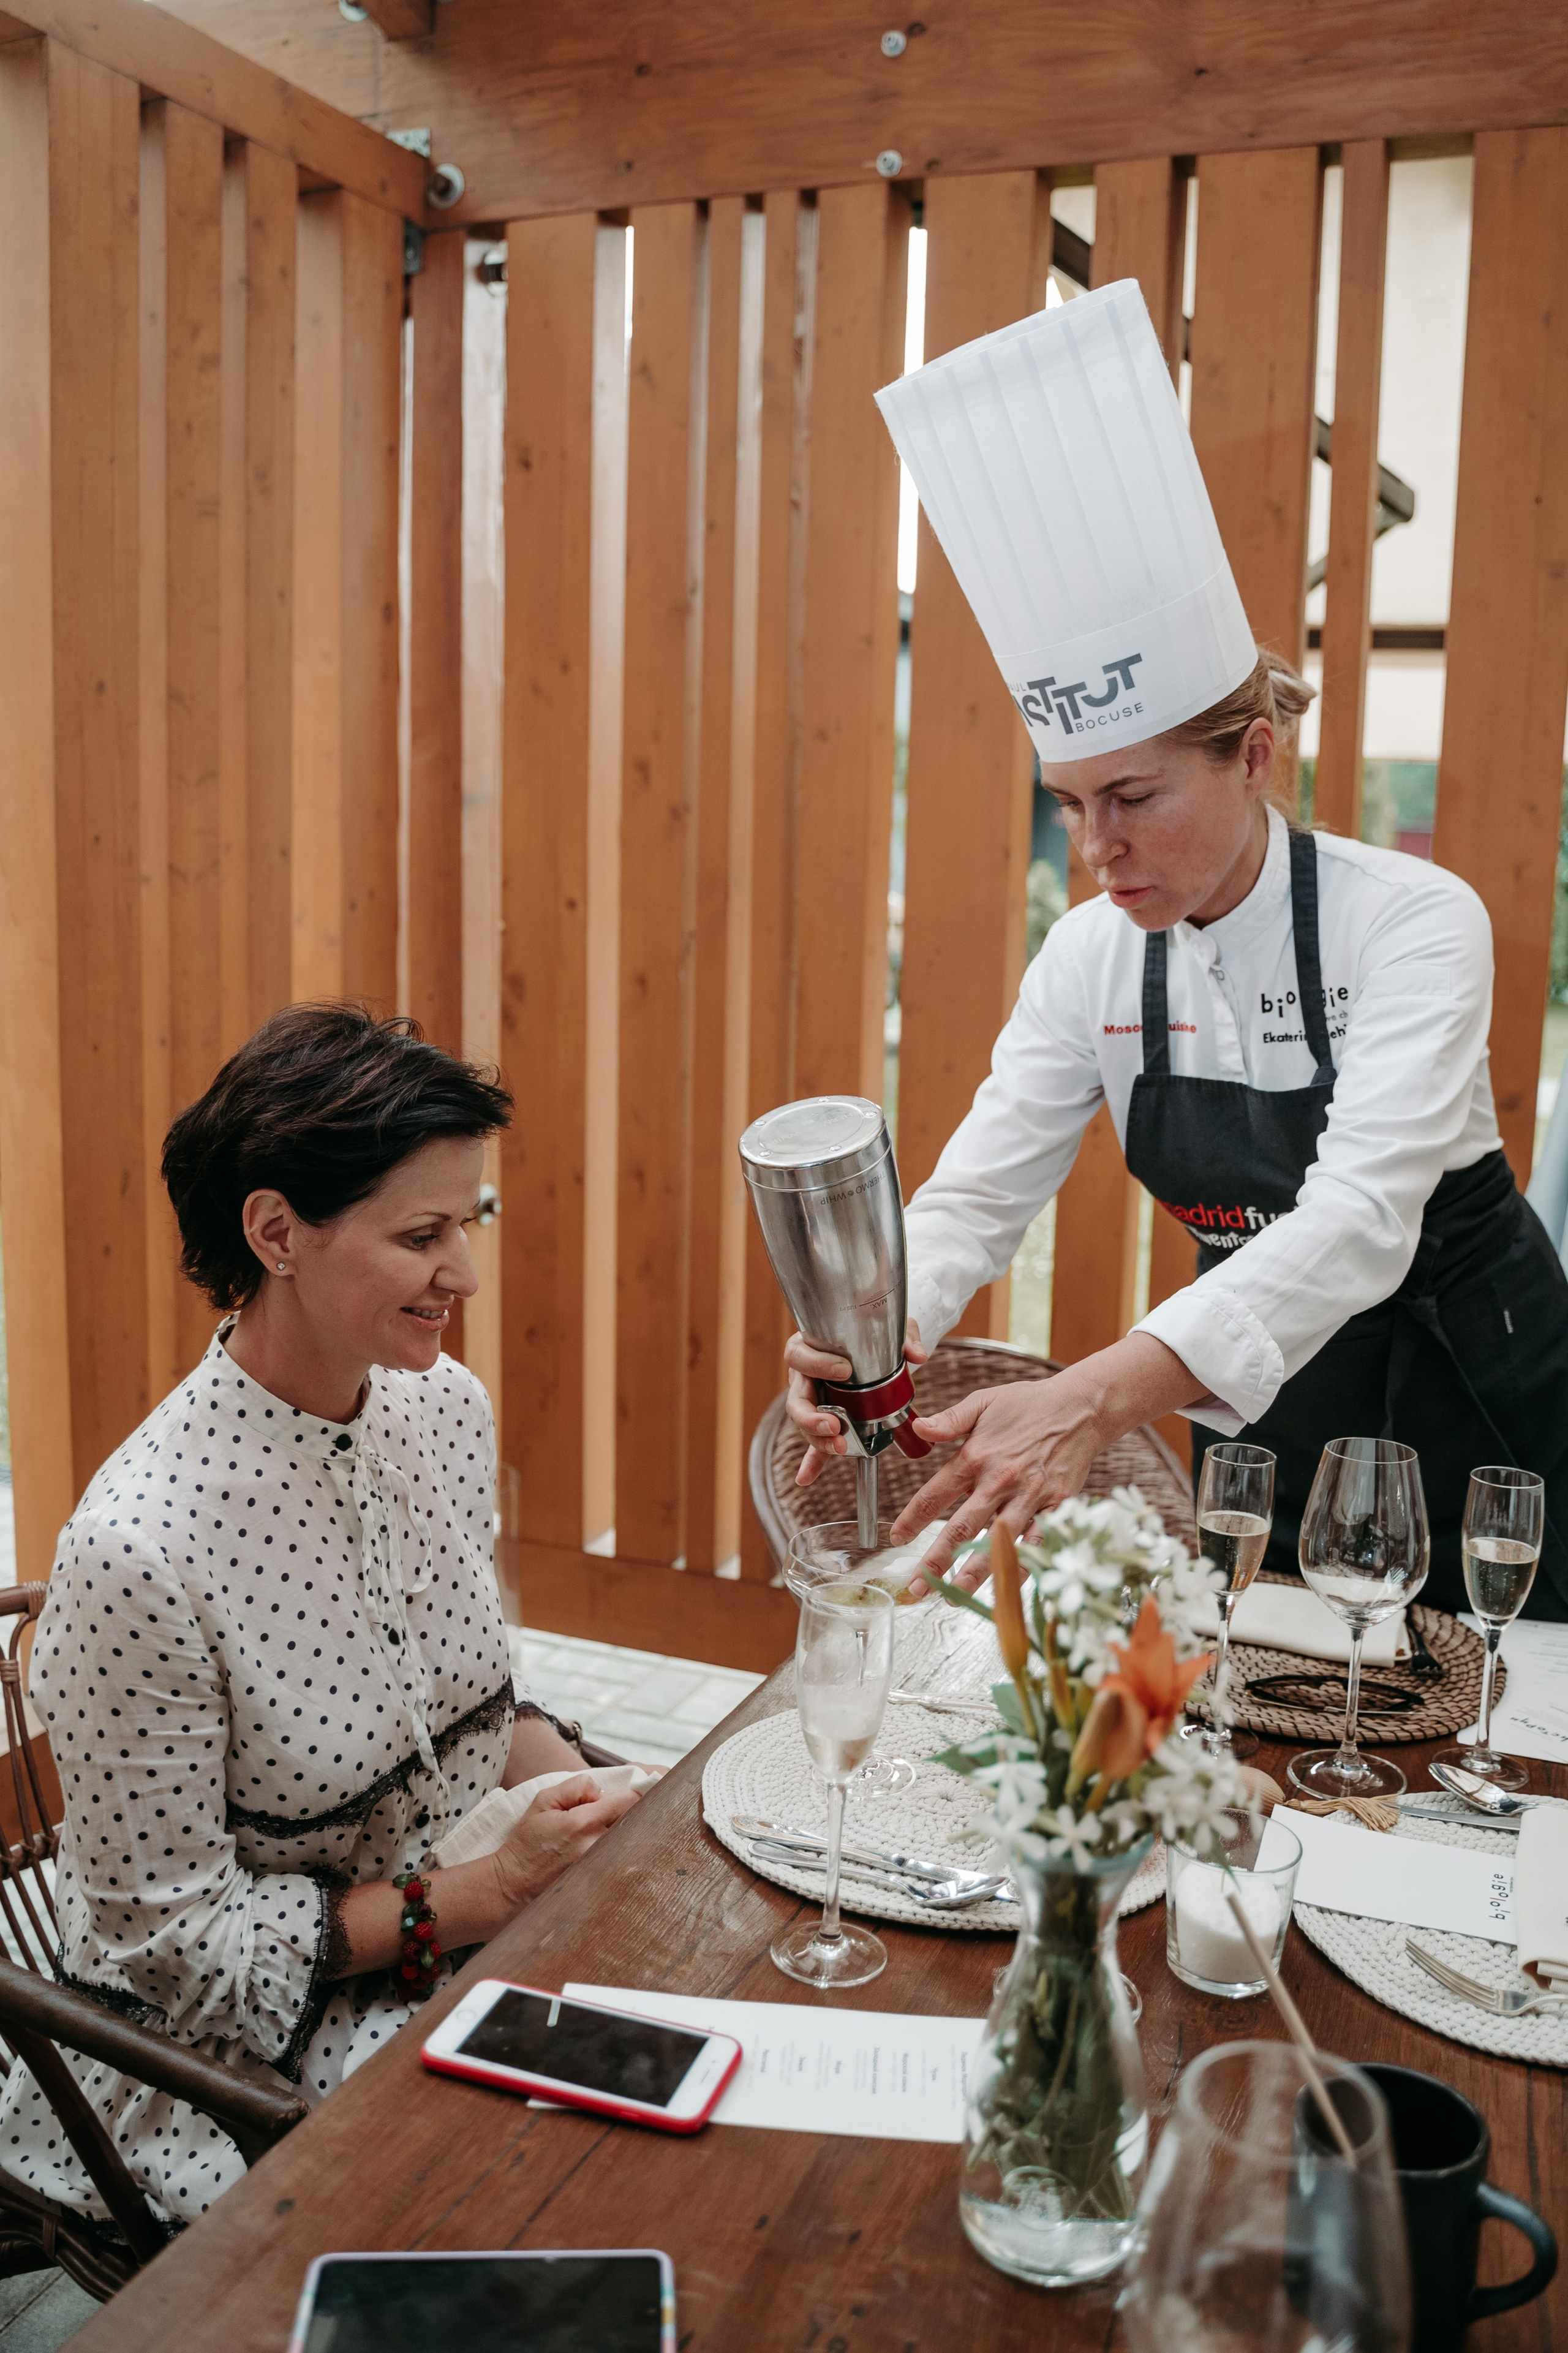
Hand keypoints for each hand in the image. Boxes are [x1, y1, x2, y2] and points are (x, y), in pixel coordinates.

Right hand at [491, 1772, 642, 1909]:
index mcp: (584, 1823)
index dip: (637, 1791)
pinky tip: (604, 1847)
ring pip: (631, 1840)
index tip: (633, 1788)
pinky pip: (621, 1859)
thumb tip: (602, 1791)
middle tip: (621, 1807)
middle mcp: (597, 1846)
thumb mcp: (544, 1801)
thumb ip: (576, 1787)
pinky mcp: (601, 1882)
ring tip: (604, 1830)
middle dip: (633, 1810)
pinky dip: (619, 1849)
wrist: (514, 1884)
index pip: (630, 1801)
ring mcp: (601, 1867)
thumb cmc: (527, 1841)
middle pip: (637, 1821)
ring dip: (625, 1830)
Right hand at [785, 1319, 926, 1487]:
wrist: (876, 1342)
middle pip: (797, 1400)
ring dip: (818, 1440)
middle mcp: (805, 1376)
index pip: (800, 1355)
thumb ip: (905, 1336)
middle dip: (813, 1417)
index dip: (817, 1363)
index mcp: (810, 1346)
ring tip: (838, 1448)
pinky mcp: (825, 1420)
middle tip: (836, 1424)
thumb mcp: (891, 1327)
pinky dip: (812, 1461)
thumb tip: (918, 1355)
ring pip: (806, 1424)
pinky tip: (806, 1478)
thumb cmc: (874, 1331)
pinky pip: (815, 1443)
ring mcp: (813, 1401)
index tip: (845, 1369)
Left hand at [889, 1335, 1204, 1585]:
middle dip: (936, 1559)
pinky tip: (1006, 1587)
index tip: (896, 1538)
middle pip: (962, 1527)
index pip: (935, 1494)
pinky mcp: (1057, 1507)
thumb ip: (949, 1420)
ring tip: (954, 1596)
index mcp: (976, 1456)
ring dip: (975, 1573)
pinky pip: (1037, 1543)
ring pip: (998, 1542)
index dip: (912, 1519)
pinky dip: (1022, 1566)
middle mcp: (1000, 1480)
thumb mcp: (983, 1402)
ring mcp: (1030, 1497)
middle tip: (917, 1586)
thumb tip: (917, 1427)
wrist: (1081, 1408)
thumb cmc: (1029, 1404)